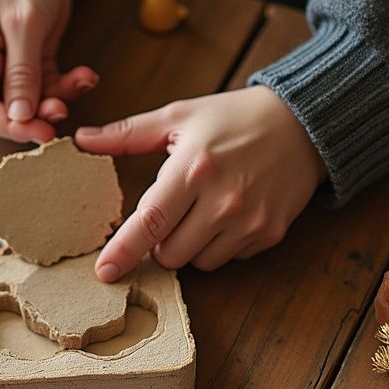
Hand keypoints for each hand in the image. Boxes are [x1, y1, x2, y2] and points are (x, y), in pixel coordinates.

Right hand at [0, 0, 97, 142]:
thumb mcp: (25, 19)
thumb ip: (22, 72)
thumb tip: (19, 116)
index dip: (8, 126)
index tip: (40, 131)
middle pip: (1, 112)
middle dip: (33, 117)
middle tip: (62, 115)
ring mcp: (5, 63)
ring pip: (27, 103)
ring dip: (55, 102)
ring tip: (80, 84)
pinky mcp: (29, 60)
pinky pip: (45, 87)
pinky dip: (65, 87)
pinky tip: (84, 75)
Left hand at [75, 86, 327, 275]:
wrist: (305, 123)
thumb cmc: (234, 119)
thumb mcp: (180, 116)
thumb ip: (128, 133)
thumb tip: (82, 139)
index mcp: (194, 168)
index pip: (151, 221)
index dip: (124, 250)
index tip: (104, 272)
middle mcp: (223, 200)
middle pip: (169, 253)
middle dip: (161, 241)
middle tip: (175, 210)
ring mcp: (249, 221)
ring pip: (198, 263)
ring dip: (190, 245)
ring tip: (204, 209)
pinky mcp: (270, 234)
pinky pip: (228, 259)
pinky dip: (221, 245)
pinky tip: (231, 214)